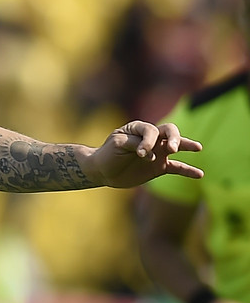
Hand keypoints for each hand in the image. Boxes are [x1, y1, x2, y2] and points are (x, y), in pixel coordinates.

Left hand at [85, 122, 202, 187]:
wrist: (103, 171)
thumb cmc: (108, 154)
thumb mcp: (117, 144)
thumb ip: (135, 144)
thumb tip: (152, 154)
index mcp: (139, 128)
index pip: (152, 130)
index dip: (149, 141)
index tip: (140, 153)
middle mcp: (152, 138)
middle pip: (170, 132)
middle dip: (175, 138)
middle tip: (173, 148)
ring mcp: (158, 152)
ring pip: (177, 146)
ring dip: (186, 145)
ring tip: (197, 148)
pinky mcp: (160, 166)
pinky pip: (177, 167)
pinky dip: (187, 170)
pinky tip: (199, 174)